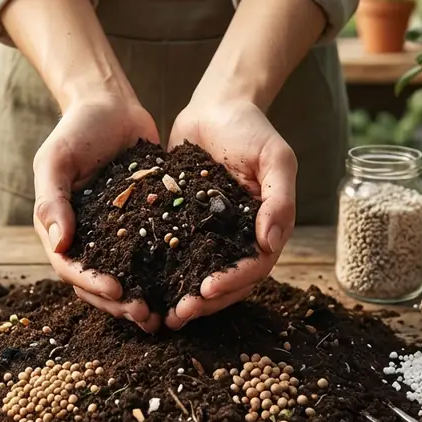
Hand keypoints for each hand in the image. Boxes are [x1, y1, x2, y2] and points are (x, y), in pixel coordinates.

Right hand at [32, 94, 164, 330]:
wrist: (111, 105)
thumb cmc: (77, 127)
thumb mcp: (57, 158)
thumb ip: (52, 197)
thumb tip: (57, 242)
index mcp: (60, 227)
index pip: (71, 267)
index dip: (92, 283)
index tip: (117, 290)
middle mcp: (86, 238)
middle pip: (97, 284)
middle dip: (119, 304)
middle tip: (146, 316)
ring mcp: (115, 235)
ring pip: (125, 278)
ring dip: (141, 299)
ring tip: (163, 315)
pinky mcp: (142, 226)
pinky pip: (151, 256)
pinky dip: (163, 275)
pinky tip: (185, 285)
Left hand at [165, 98, 296, 328]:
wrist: (216, 105)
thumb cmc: (252, 128)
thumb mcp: (275, 158)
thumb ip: (279, 199)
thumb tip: (271, 244)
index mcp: (266, 228)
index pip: (253, 268)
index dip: (232, 283)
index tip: (206, 290)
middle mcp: (239, 238)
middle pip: (227, 283)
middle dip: (204, 302)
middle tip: (178, 315)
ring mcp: (211, 234)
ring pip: (200, 276)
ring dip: (183, 297)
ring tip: (160, 314)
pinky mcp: (185, 225)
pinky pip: (176, 255)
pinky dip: (163, 274)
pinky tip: (141, 285)